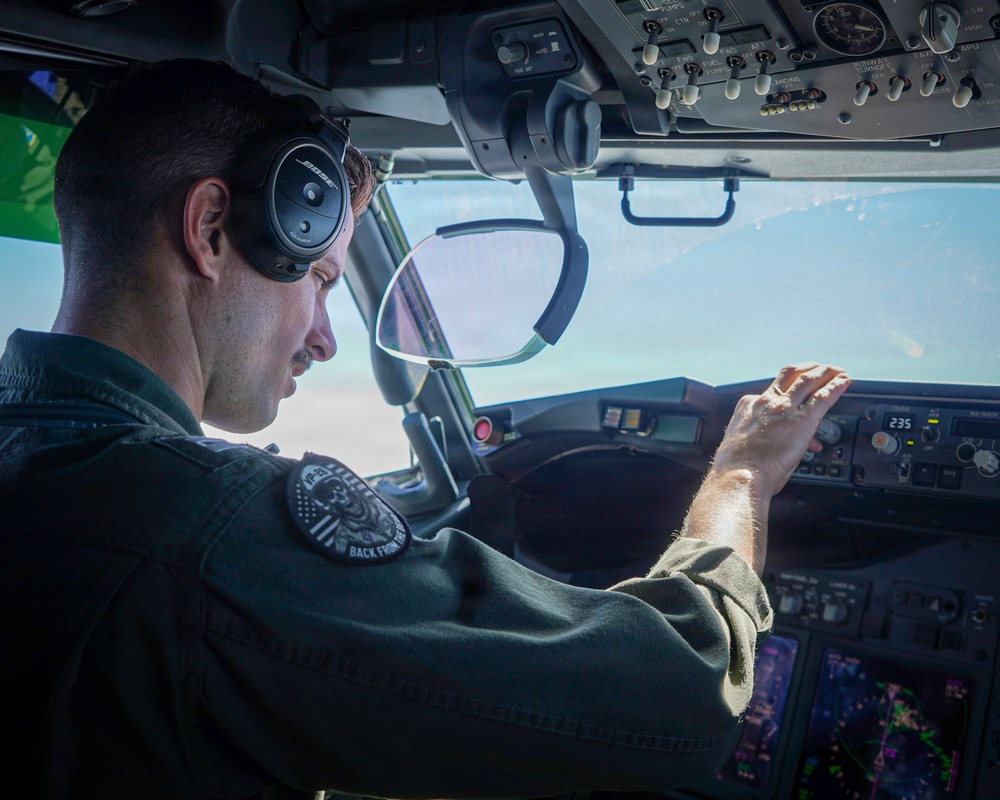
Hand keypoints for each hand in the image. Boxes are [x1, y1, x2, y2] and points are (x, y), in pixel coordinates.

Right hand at [710, 362, 850, 500]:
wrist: (741, 474)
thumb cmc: (738, 468)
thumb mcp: (742, 444)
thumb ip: (758, 439)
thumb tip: (772, 448)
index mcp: (748, 407)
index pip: (771, 393)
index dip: (786, 396)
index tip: (794, 403)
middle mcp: (766, 402)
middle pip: (789, 375)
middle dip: (806, 369)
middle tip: (818, 367)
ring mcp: (785, 408)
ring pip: (808, 380)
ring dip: (824, 372)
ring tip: (835, 370)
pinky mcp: (803, 419)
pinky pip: (824, 396)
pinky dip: (836, 387)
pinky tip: (844, 381)